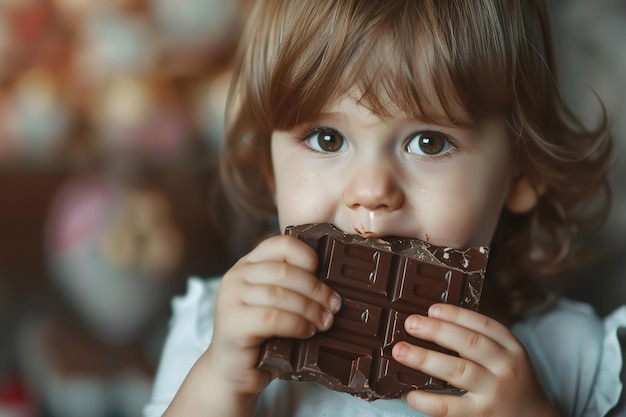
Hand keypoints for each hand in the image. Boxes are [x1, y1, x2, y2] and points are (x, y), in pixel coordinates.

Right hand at [205, 234, 341, 396]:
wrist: (233, 372)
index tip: (325, 276)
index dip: (308, 256)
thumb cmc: (263, 337)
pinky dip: (297, 325)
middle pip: (285, 271)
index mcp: (249, 264)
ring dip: (310, 309)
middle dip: (316, 289)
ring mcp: (230, 299)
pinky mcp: (232, 324)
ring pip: (280, 294)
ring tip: (325, 322)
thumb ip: (293, 287)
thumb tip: (333, 284)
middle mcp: (236, 275)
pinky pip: (273, 318)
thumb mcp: (277, 304)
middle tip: (334, 306)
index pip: (282, 244)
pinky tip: (307, 332)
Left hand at [392, 304, 558, 416]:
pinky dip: (426, 400)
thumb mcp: (506, 356)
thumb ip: (480, 341)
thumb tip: (433, 322)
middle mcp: (505, 367)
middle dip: (437, 330)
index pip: (484, 325)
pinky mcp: (482, 415)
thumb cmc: (511, 382)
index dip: (456, 314)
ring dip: (425, 358)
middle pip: (469, 343)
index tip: (432, 309)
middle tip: (410, 323)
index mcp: (511, 347)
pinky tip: (409, 393)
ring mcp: (494, 392)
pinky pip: (449, 407)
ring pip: (457, 370)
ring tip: (400, 350)